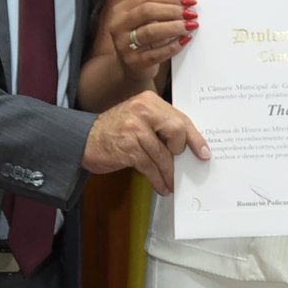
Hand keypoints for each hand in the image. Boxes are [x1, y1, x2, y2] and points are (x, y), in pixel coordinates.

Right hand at [80, 89, 209, 194]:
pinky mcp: (128, 147)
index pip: (180, 118)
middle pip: (177, 132)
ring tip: (171, 183)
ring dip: (168, 174)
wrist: (83, 140)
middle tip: (178, 165)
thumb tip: (188, 147)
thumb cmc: (115, 132)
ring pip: (163, 155)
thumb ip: (160, 126)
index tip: (204, 153)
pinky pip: (151, 167)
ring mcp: (134, 128)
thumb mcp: (138, 119)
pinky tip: (161, 186)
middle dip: (180, 152)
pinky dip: (158, 180)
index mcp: (149, 101)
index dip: (195, 137)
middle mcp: (142, 110)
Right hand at [108, 0, 196, 83]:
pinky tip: (184, 41)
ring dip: (174, 27)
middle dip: (172, 11)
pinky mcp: (134, 62)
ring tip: (190, 25)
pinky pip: (156, 53)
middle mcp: (118, 26)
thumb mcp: (144, 22)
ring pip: (151, 31)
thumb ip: (159, 10)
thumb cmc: (142, 41)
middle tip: (191, 14)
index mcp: (120, 11)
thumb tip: (185, 3)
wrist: (130, 68)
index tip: (188, 1)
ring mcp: (124, 45)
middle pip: (147, 11)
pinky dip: (173, 46)